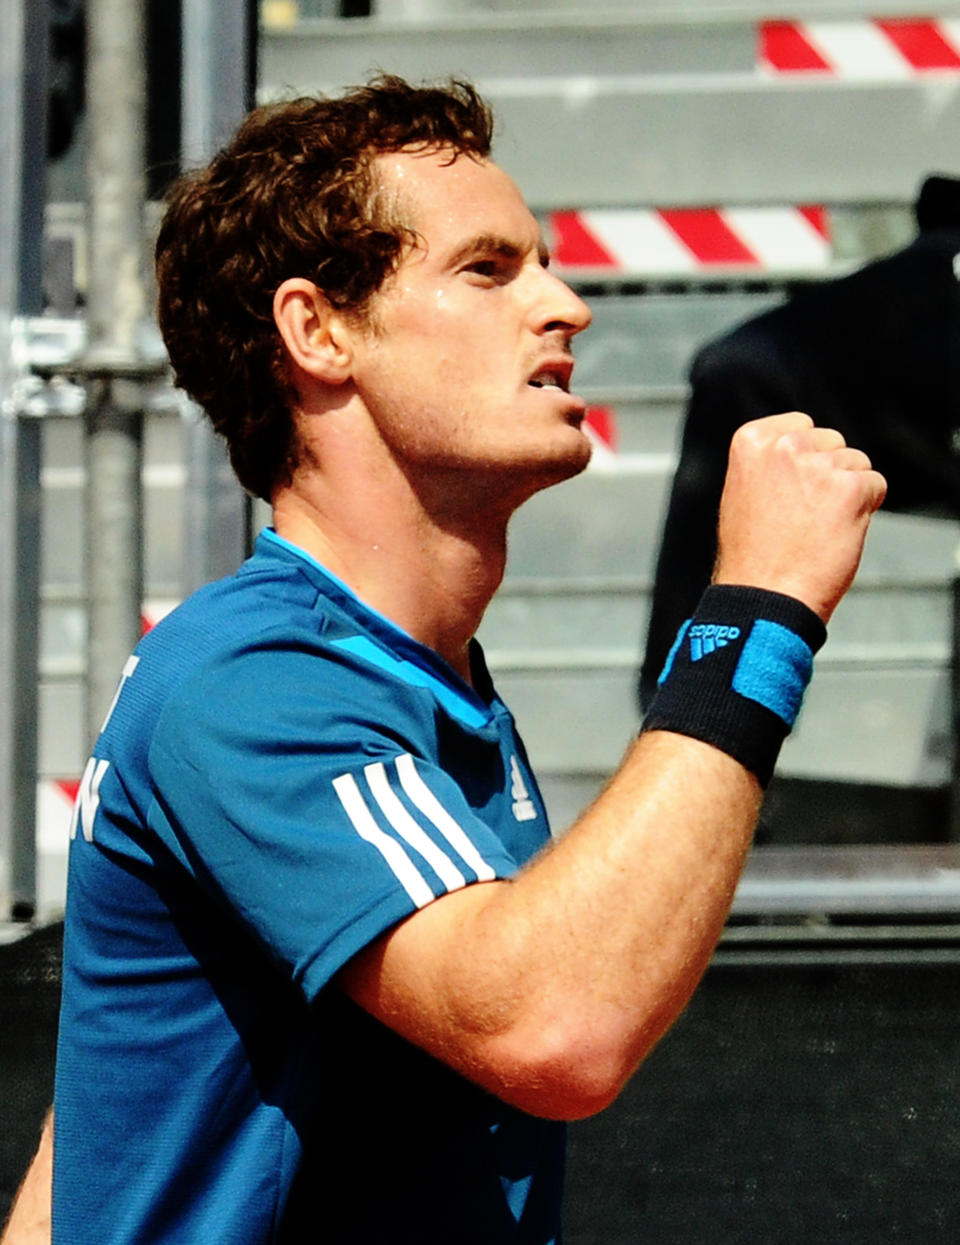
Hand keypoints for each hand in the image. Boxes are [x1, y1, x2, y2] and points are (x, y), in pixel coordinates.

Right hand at [713, 412, 886, 622]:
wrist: (764, 596)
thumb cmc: (752, 557)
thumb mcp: (743, 494)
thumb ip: (771, 465)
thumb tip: (806, 455)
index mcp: (751, 441)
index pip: (801, 426)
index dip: (803, 459)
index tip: (790, 491)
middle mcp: (784, 446)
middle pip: (832, 442)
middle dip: (827, 473)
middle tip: (804, 516)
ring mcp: (818, 466)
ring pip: (856, 464)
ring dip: (846, 494)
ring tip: (815, 529)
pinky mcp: (849, 488)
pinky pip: (876, 485)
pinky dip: (865, 510)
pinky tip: (836, 534)